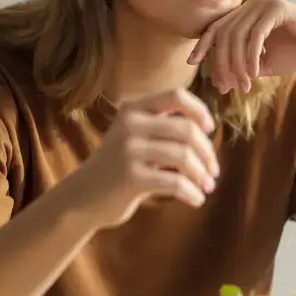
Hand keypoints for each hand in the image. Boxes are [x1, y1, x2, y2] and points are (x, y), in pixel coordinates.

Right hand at [69, 89, 219, 227]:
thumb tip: (206, 130)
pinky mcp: (131, 178)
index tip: (209, 130)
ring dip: (202, 174)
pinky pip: (175, 183)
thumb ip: (162, 128)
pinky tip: (196, 200)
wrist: (81, 198)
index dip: (200, 111)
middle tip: (213, 172)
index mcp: (133, 109)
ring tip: (207, 187)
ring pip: (184, 156)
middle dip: (207, 152)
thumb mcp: (134, 137)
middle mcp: (130, 124)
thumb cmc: (118, 168)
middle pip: (187, 129)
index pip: (177, 95)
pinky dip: (192, 193)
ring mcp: (129, 150)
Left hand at [187, 0, 295, 93]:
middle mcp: (252, 4)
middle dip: (220, 63)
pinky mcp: (278, 9)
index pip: (216, 27)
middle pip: (223, 34)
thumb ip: (242, 65)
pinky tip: (253, 75)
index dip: (203, 45)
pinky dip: (251, 58)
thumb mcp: (263, 63)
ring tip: (242, 86)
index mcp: (246, 14)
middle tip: (225, 87)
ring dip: (236, 65)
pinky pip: (255, 36)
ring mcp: (265, 4)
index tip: (192, 63)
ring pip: (236, 36)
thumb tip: (218, 77)